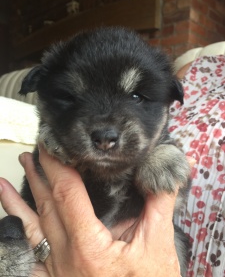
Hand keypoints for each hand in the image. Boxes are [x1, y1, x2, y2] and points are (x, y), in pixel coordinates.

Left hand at [0, 147, 192, 276]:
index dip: (56, 165)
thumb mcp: (159, 244)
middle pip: (46, 206)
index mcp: (89, 246)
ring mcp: (56, 271)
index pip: (66, 193)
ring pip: (30, 229)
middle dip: (38, 175)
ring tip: (4, 182)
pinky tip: (9, 225)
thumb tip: (166, 172)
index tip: (51, 145)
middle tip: (33, 151)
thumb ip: (159, 204)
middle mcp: (65, 259)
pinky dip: (17, 236)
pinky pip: (28, 257)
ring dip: (17, 202)